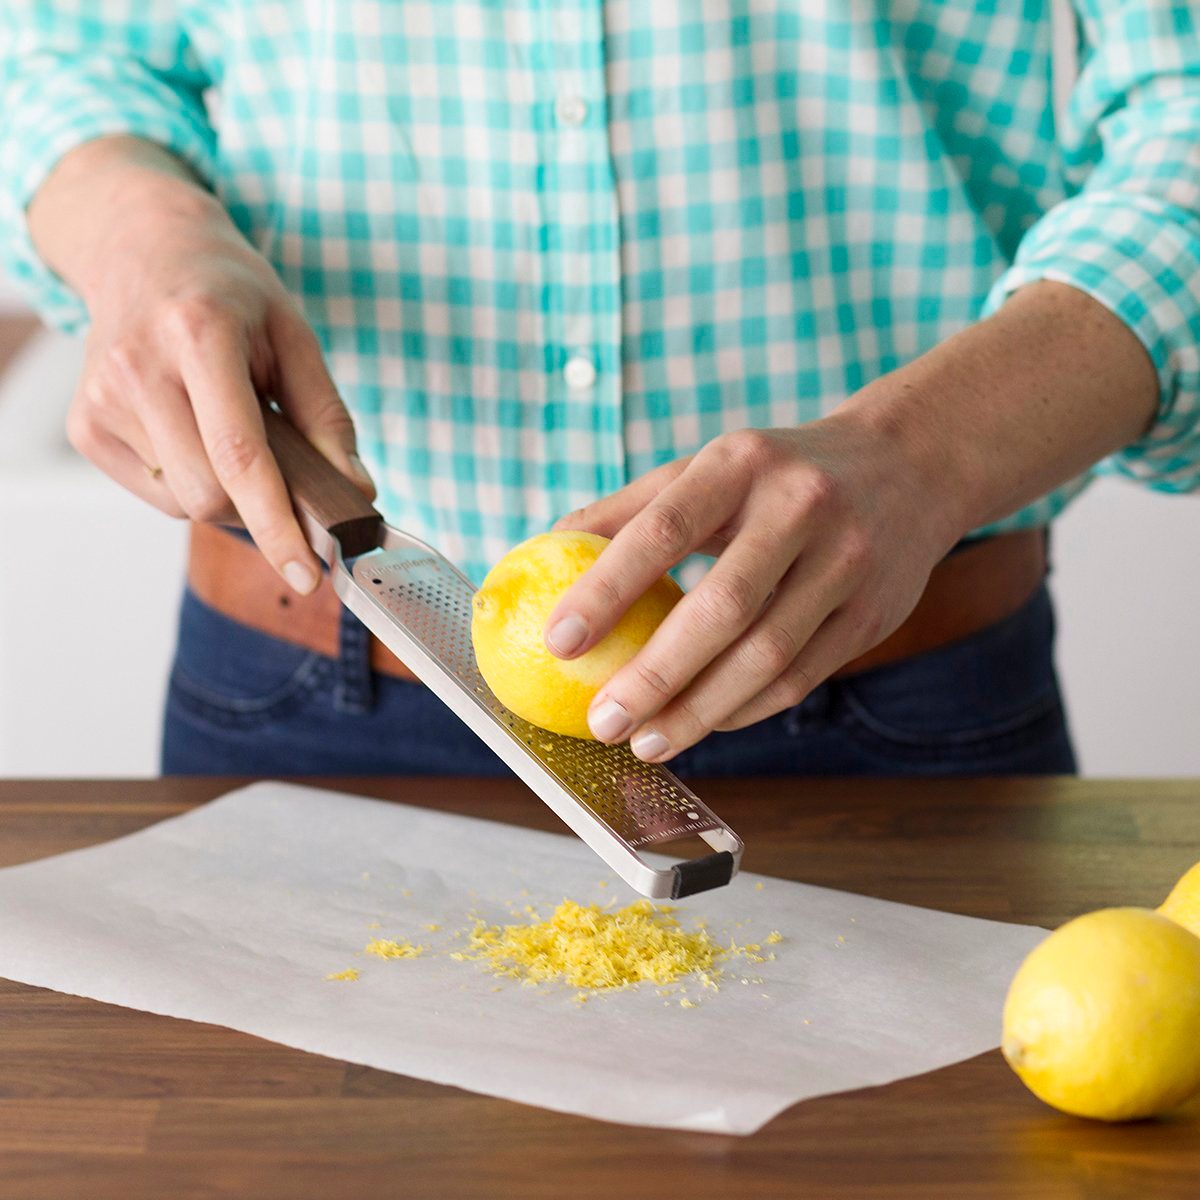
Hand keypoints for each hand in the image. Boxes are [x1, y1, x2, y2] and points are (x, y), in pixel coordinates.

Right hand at [41, 142, 373, 593]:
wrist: (143, 249)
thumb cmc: (230, 294)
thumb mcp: (296, 336)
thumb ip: (329, 419)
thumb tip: (355, 495)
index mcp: (199, 333)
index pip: (241, 457)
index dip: (279, 525)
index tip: (309, 574)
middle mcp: (138, 366)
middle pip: (210, 494)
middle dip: (258, 504)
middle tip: (282, 471)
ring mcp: (101, 398)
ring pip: (185, 502)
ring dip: (225, 491)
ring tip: (228, 431)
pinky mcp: (84, 426)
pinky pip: (157, 494)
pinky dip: (190, 482)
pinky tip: (192, 433)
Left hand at [543, 411, 964, 760]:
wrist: (909, 465)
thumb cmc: (778, 474)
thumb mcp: (708, 467)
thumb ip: (631, 509)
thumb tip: (546, 550)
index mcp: (741, 463)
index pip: (663, 530)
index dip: (606, 589)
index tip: (558, 641)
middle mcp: (801, 508)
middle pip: (721, 609)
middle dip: (654, 676)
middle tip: (603, 721)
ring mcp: (847, 563)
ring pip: (766, 658)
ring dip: (699, 712)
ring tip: (646, 743)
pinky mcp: (874, 613)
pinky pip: (800, 678)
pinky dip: (744, 710)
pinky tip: (703, 724)